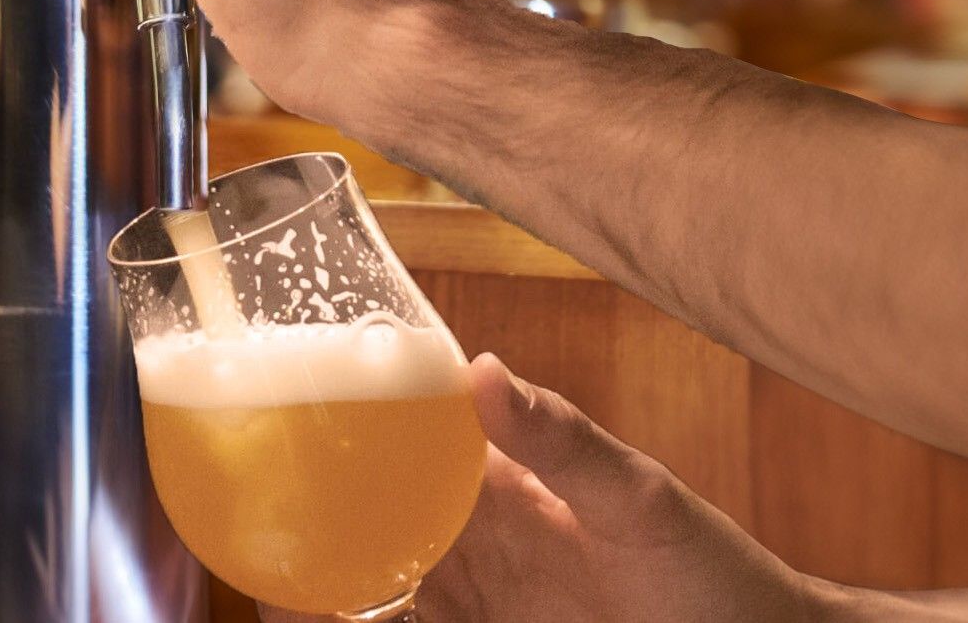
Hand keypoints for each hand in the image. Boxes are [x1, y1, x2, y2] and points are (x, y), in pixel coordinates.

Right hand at [262, 354, 820, 622]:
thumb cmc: (717, 574)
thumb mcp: (639, 500)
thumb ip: (562, 440)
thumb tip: (479, 367)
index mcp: (510, 482)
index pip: (413, 440)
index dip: (352, 426)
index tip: (287, 411)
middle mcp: (483, 542)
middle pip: (376, 519)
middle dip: (315, 514)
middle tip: (250, 516)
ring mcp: (482, 604)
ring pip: (376, 589)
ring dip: (323, 585)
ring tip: (266, 584)